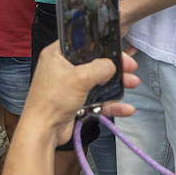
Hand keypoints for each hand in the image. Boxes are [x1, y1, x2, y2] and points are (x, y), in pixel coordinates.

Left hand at [19, 43, 138, 146]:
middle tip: (130, 69)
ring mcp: (69, 87)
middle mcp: (62, 69)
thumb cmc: (52, 100)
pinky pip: (96, 100)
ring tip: (132, 84)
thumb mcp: (80, 77)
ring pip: (98, 82)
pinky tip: (125, 108)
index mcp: (57, 55)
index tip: (120, 52)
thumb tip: (111, 66)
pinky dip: (110, 103)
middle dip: (115, 67)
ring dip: (116, 84)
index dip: (103, 46)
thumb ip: (100, 67)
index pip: (83, 44)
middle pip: (94, 63)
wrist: (43, 131)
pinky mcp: (75, 103)